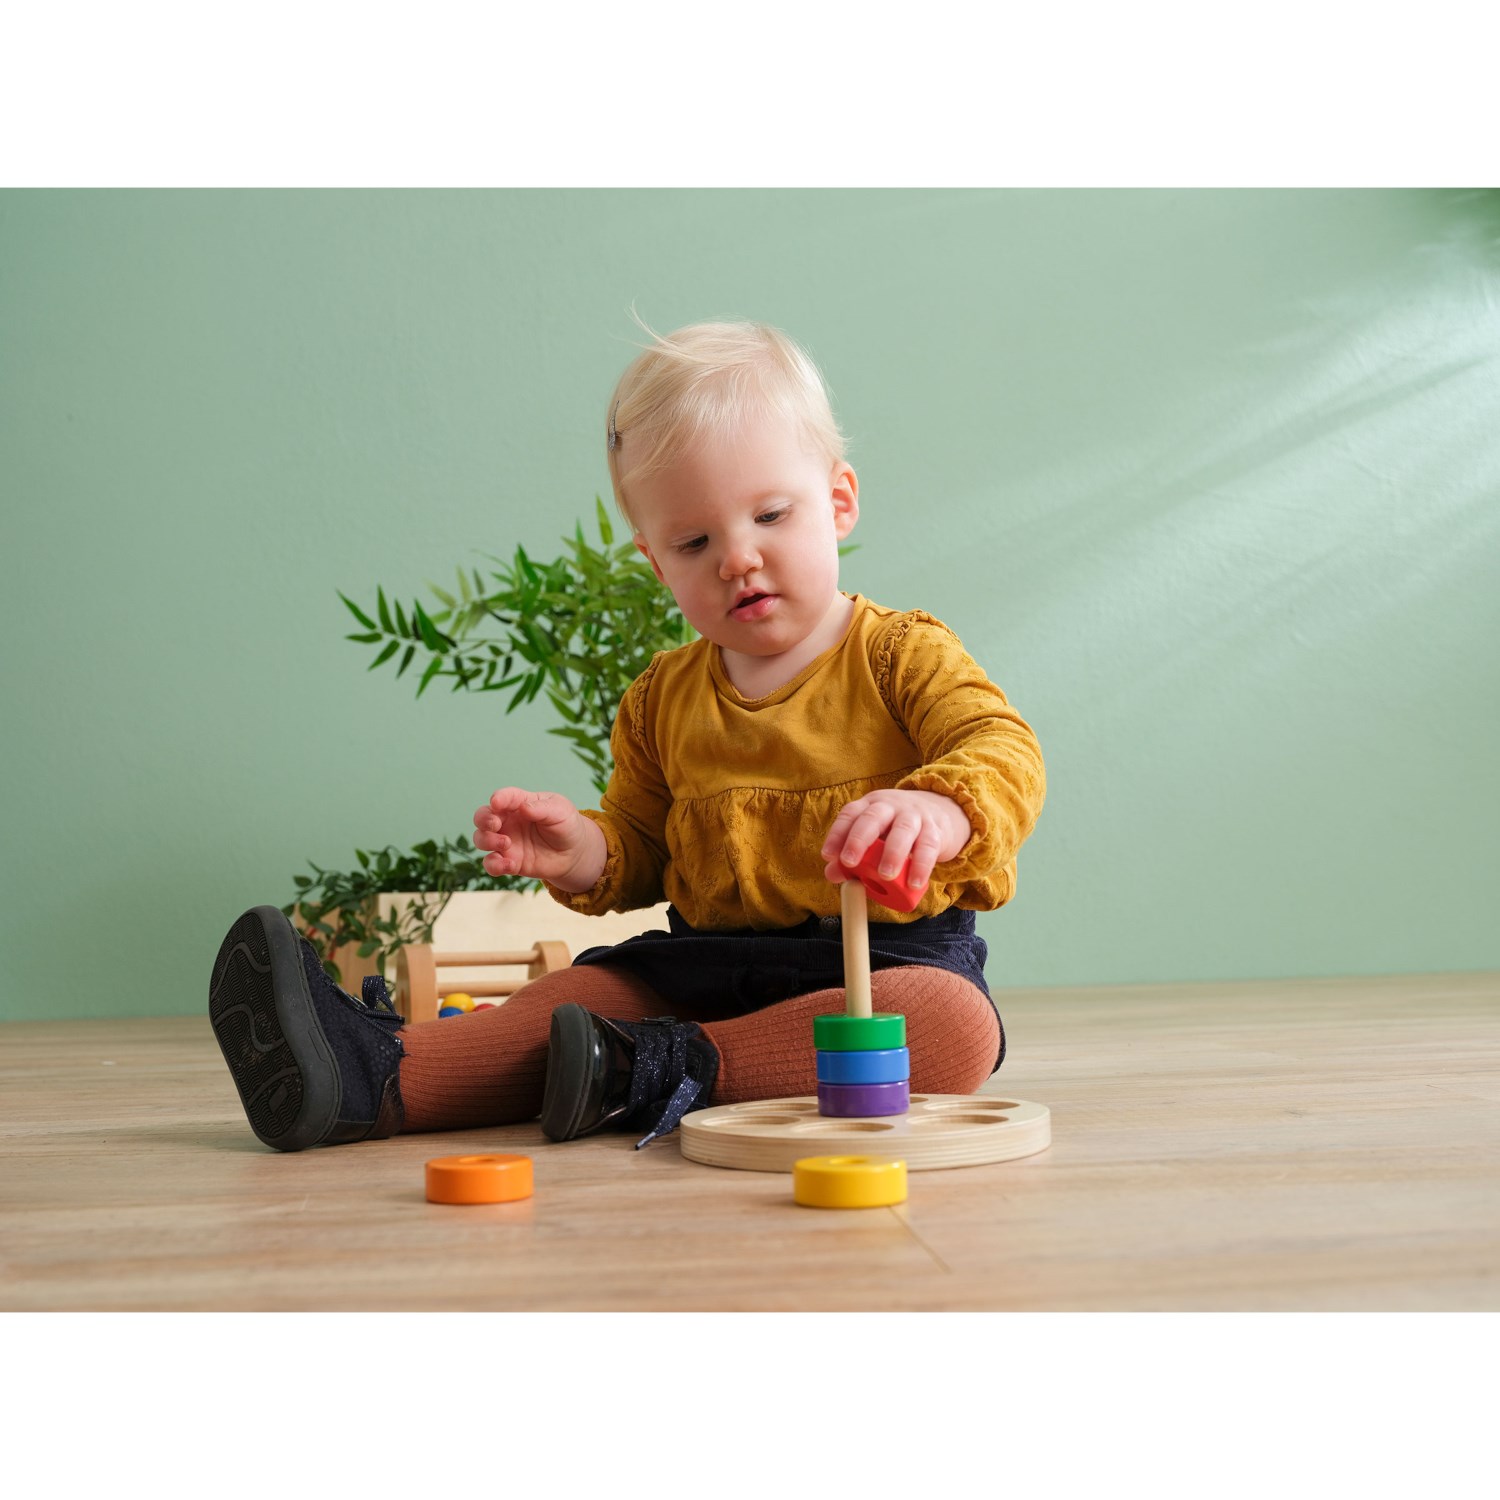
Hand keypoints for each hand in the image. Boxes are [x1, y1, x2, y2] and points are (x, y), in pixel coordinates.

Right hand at [473, 788, 606, 891]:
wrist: (575, 853)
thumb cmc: (566, 824)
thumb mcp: (560, 811)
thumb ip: (541, 808)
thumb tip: (523, 808)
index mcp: (519, 804)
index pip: (504, 797)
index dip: (498, 798)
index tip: (496, 802)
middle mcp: (508, 821)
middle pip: (482, 816)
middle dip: (483, 819)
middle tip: (495, 825)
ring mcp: (506, 842)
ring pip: (481, 839)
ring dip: (487, 841)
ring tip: (506, 843)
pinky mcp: (509, 861)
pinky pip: (491, 864)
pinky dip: (494, 865)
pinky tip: (509, 865)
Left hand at [821, 789, 970, 892]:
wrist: (941, 813)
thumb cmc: (896, 830)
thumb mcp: (873, 839)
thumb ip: (852, 858)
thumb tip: (832, 874)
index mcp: (869, 806)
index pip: (850, 815)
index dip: (837, 834)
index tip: (828, 855)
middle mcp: (890, 806)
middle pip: (873, 817)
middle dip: (859, 839)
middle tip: (849, 862)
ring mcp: (914, 816)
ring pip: (903, 830)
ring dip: (892, 853)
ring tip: (885, 876)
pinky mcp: (935, 830)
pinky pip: (928, 847)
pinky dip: (921, 866)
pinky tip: (913, 883)